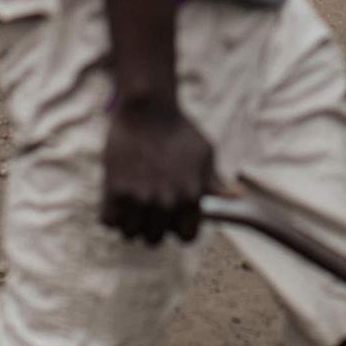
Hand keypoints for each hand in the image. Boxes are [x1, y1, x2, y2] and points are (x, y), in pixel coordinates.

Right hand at [100, 97, 214, 244]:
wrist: (148, 106)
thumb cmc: (179, 129)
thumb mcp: (204, 152)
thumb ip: (215, 181)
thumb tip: (236, 196)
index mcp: (191, 197)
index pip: (186, 237)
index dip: (178, 227)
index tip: (171, 216)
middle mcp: (166, 202)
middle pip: (154, 239)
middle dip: (152, 225)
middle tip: (147, 205)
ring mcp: (140, 198)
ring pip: (130, 233)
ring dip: (130, 221)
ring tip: (131, 202)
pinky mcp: (115, 189)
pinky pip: (108, 221)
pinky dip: (111, 213)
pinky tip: (116, 198)